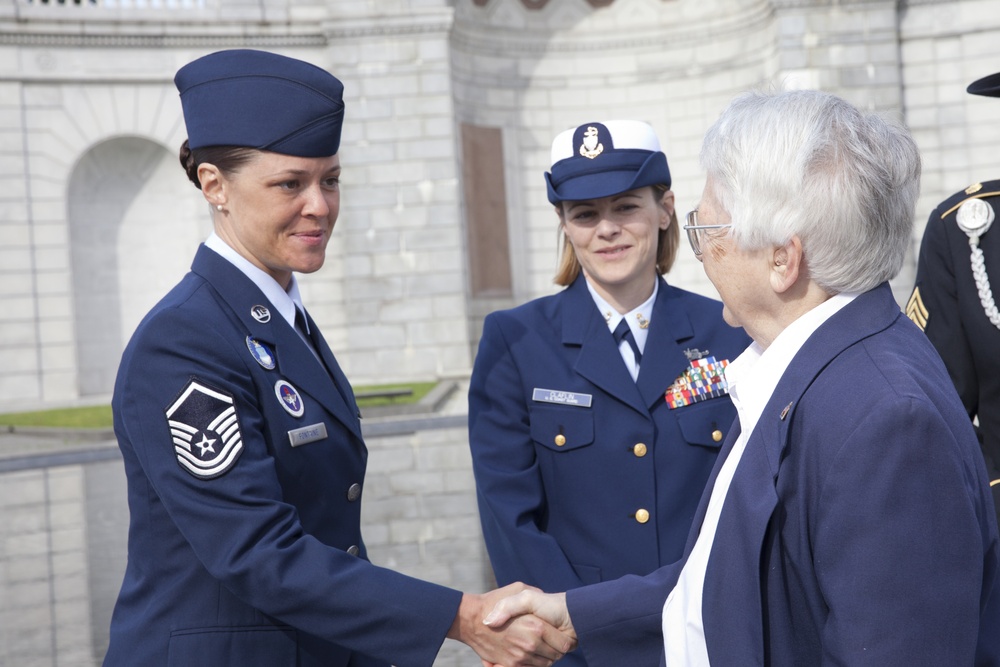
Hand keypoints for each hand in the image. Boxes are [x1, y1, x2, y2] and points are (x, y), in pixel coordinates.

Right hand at [448, 583, 575, 666]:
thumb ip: (536, 594)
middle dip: (557, 648)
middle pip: (557, 655)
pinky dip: (533, 662)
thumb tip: (547, 601)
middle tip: (551, 638)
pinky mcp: (511, 664)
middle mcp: (530, 644)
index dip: (565, 638)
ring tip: (539, 643)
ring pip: (546, 663)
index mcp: (536, 626)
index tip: (560, 632)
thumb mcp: (518, 589)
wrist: (470, 619)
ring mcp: (521, 656)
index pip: (565, 643)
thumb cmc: (494, 601)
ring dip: (545, 656)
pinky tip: (529, 651)